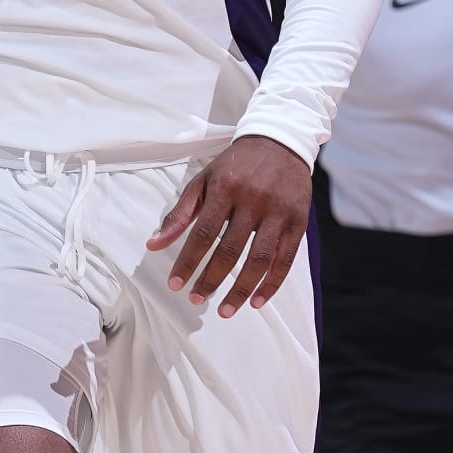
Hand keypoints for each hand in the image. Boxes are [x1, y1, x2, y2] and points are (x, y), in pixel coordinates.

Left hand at [146, 137, 311, 316]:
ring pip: (260, 259)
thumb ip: (180, 214)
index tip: (176, 284)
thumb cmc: (236, 165)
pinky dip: (272, 284)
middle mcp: (253, 201)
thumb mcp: (204, 180)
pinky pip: (286, 259)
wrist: (281, 141)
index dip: (188, 262)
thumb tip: (153, 245)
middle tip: (197, 299)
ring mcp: (279, 212)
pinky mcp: (299, 220)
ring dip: (242, 290)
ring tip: (225, 310)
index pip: (203, 233)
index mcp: (225, 189)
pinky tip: (257, 301)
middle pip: (230, 250)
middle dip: (211, 279)